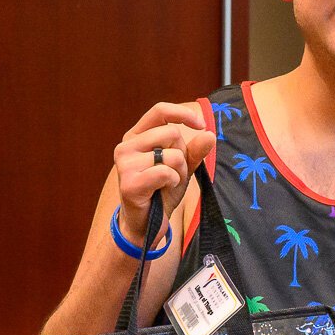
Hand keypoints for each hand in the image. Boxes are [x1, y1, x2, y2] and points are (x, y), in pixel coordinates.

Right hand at [112, 102, 214, 242]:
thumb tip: (210, 134)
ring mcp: (124, 163)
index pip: (160, 111)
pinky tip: (162, 190)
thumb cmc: (161, 191)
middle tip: (175, 173)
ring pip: (172, 155)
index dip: (183, 114)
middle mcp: (126, 145)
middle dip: (183, 154)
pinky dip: (173, 182)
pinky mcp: (129, 182)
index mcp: (136, 136)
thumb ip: (194, 150)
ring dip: (179, 172)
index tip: (202, 125)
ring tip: (167, 184)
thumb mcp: (182, 167)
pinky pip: (166, 172)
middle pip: (171, 133)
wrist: (146, 223)